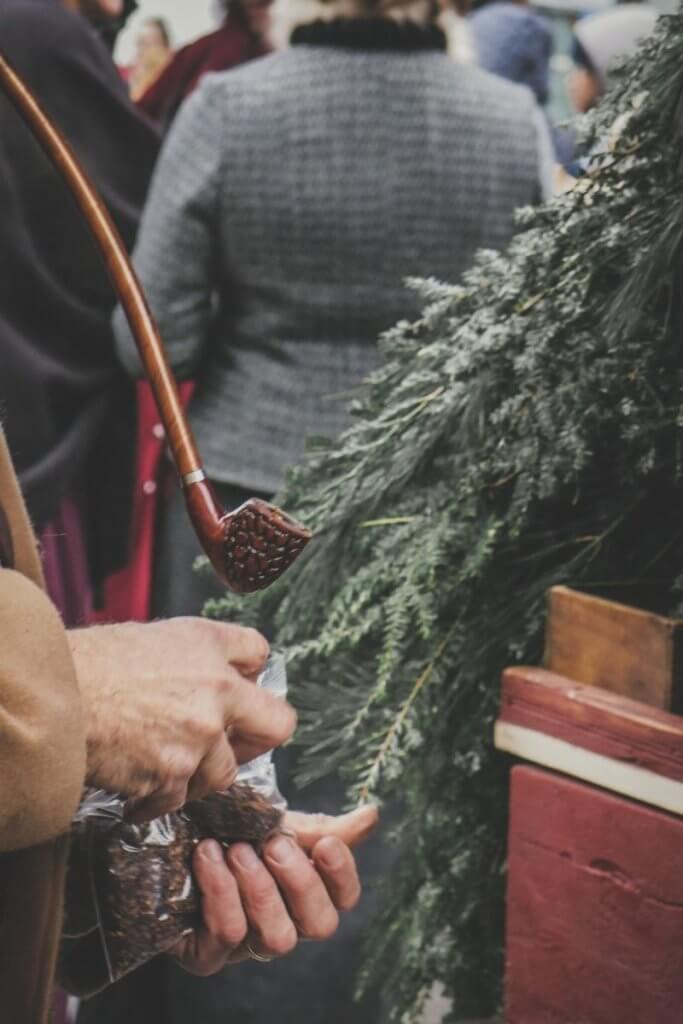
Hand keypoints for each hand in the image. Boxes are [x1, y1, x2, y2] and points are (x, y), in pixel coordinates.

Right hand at [68, 618, 295, 819]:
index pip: (258, 652)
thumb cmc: (90, 663)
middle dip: (257, 736)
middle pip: (276, 725)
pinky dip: (157, 798)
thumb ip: (199, 651)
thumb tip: (231, 668)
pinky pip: (180, 800)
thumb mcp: (152, 636)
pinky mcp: (173, 777)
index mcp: (208, 647)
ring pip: (223, 772)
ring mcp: (199, 738)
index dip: (250, 671)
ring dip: (198, 773)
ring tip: (163, 763)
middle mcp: (216, 691)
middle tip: (234, 742)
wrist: (51, 698)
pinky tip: (135, 784)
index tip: (241, 686)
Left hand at [172, 804, 378, 974]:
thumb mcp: (275, 822)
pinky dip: (221, 892)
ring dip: (260, 889)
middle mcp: (283, 923)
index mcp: (305, 893)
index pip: (344, 898)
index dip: (342, 875)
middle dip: (300, 883)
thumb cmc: (228, 832)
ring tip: (236, 847)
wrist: (167, 837)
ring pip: (277, 937)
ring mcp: (247, 944)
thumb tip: (372, 816)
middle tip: (273, 843)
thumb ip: (322, 827)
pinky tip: (207, 855)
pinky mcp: (208, 954)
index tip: (323, 843)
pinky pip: (226, 935)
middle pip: (319, 925)